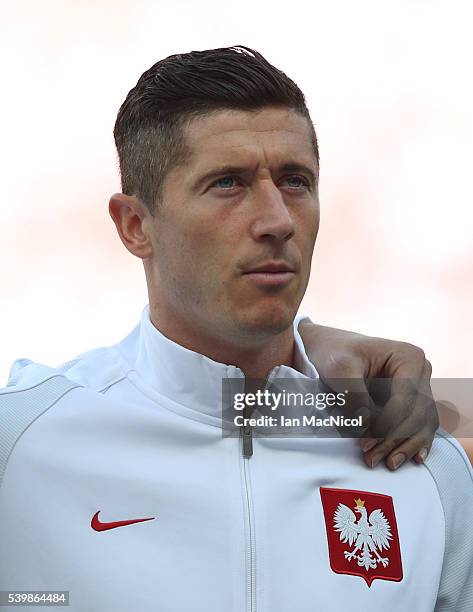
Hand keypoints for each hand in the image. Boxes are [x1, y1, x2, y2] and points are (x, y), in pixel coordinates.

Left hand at [298, 318, 438, 469]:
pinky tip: (413, 459)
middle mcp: (420, 372)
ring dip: (405, 445)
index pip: (405, 397)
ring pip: (422, 423)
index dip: (387, 423)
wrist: (331, 350)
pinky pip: (420, 426)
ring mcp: (420, 387)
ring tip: (388, 463)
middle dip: (394, 439)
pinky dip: (413, 442)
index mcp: (408, 357)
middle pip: (416, 413)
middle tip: (372, 458)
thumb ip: (355, 395)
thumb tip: (366, 425)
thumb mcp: (340, 369)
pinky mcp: (412, 402)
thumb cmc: (336, 354)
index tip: (365, 442)